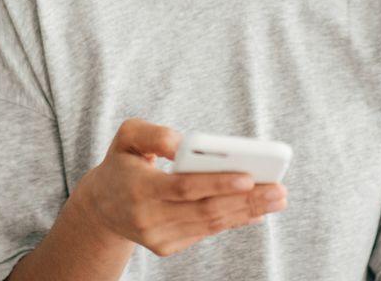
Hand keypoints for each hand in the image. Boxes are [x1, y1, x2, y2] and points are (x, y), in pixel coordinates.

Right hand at [80, 118, 287, 256]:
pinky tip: (256, 210)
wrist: (101, 207)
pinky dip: (233, 220)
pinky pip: (205, 232)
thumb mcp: (127, 136)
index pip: (183, 187)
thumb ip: (155, 134)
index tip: (248, 175)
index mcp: (138, 187)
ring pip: (209, 224)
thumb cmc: (123, 162)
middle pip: (205, 210)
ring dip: (248, 212)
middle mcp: (148, 218)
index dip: (217, 183)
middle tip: (279, 190)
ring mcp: (158, 237)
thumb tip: (184, 143)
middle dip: (246, 200)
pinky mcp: (166, 247)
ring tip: (277, 198)